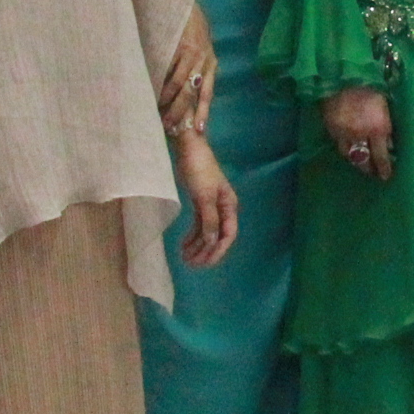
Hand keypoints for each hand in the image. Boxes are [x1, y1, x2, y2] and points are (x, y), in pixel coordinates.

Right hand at [158, 11, 217, 134]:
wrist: (188, 5)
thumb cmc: (192, 31)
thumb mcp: (200, 51)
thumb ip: (196, 70)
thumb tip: (186, 94)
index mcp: (211, 64)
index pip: (207, 94)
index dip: (203, 112)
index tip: (198, 130)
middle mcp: (204, 60)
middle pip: (192, 93)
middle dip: (181, 112)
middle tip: (169, 126)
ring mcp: (192, 53)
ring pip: (180, 82)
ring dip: (168, 98)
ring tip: (158, 109)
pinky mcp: (179, 45)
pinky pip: (169, 68)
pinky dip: (160, 80)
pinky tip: (152, 87)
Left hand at [175, 132, 238, 267]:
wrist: (189, 148)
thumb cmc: (199, 169)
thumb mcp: (204, 196)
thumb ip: (210, 219)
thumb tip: (213, 241)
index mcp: (229, 205)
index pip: (228, 234)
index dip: (218, 250)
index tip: (205, 263)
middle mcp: (222, 208)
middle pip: (217, 236)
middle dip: (206, 251)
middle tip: (192, 265)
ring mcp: (211, 206)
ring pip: (207, 232)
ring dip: (197, 246)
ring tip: (185, 258)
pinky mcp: (200, 203)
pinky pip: (198, 225)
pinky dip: (192, 236)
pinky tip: (184, 246)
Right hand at [324, 84, 394, 181]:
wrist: (344, 76)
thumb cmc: (371, 88)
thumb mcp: (385, 107)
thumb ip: (387, 128)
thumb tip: (390, 146)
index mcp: (377, 128)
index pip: (381, 156)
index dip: (384, 168)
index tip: (385, 176)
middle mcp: (360, 135)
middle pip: (363, 160)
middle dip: (368, 168)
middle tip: (372, 172)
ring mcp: (343, 133)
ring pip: (349, 155)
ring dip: (356, 160)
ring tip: (361, 162)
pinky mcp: (331, 129)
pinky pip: (338, 145)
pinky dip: (345, 148)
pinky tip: (349, 148)